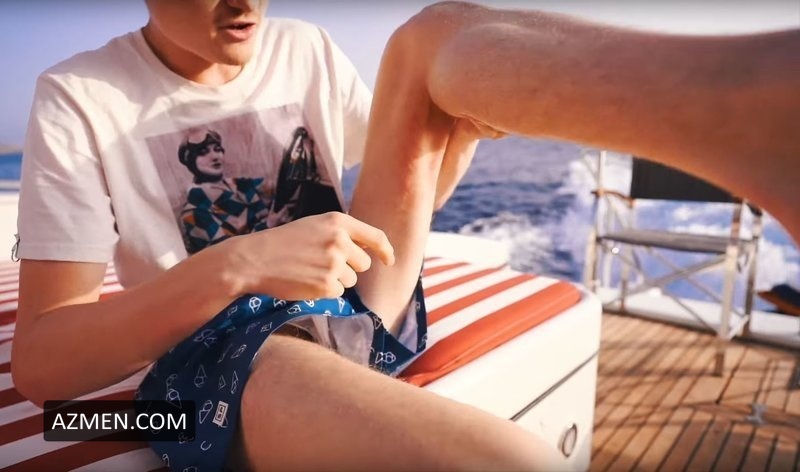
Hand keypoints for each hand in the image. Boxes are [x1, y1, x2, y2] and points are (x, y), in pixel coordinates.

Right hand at [218, 212, 394, 300]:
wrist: (254, 259)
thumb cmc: (283, 243)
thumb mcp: (314, 226)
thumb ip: (341, 233)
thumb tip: (370, 251)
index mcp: (338, 222)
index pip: (376, 237)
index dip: (386, 251)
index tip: (389, 260)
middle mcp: (340, 241)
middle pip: (364, 264)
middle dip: (349, 268)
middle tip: (322, 264)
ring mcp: (334, 264)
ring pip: (351, 280)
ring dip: (335, 280)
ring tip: (309, 271)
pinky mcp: (327, 285)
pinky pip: (338, 293)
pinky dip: (325, 291)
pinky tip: (306, 282)